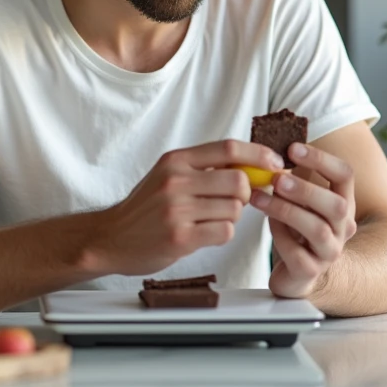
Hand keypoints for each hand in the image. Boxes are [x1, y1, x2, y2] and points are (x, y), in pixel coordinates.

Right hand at [91, 140, 285, 275]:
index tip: (275, 163)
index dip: (258, 154)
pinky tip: (203, 234)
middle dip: (246, 194)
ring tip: (210, 220)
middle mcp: (176, 181)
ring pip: (234, 209)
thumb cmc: (147, 207)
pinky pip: (225, 231)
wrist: (111, 238)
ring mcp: (177, 210)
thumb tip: (253, 164)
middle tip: (235, 201)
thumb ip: (205, 167)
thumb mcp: (169, 175)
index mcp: (175, 160)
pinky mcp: (180, 237)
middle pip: (239, 181)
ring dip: (231, 217)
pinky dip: (222, 233)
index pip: (228, 148)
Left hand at [250, 142, 357, 298]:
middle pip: (337, 205)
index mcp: (343, 202)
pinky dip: (280, 236)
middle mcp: (343, 227)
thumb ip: (293, 175)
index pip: (345, 175)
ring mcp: (330, 251)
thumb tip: (272, 143)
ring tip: (260, 198)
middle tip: (277, 179)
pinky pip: (297, 253)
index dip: (321, 159)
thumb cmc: (297, 229)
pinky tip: (267, 224)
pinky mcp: (310, 272)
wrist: (298, 273)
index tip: (292, 148)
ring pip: (318, 230)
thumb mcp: (299, 199)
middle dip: (306, 189)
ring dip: (287, 210)